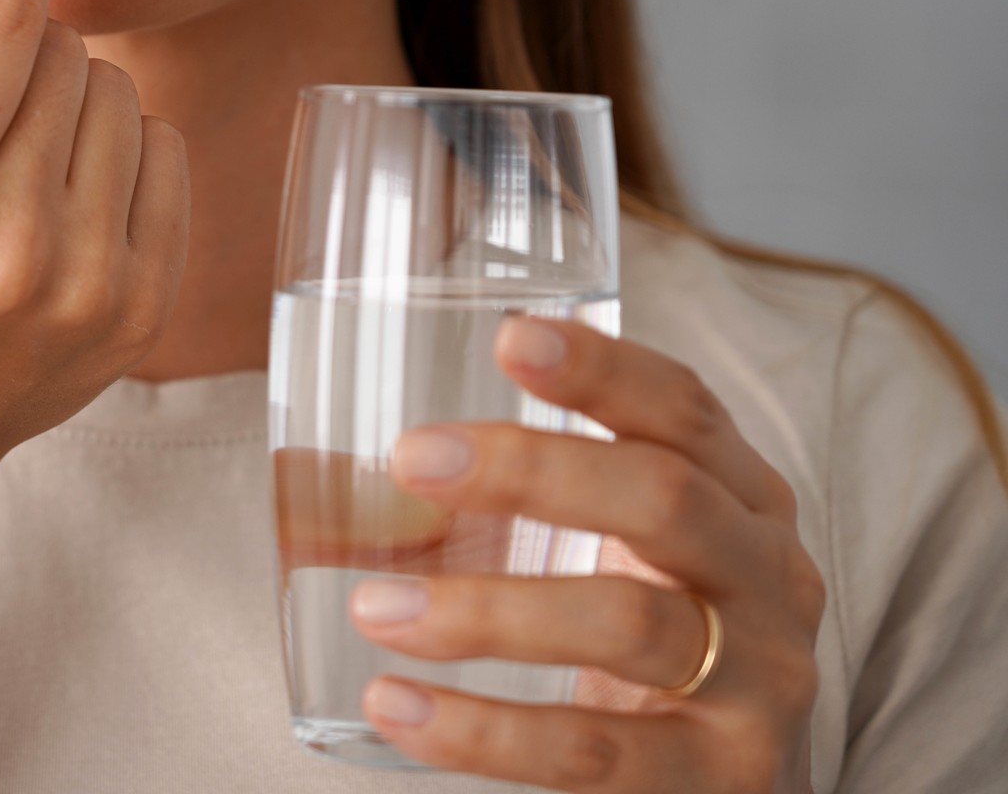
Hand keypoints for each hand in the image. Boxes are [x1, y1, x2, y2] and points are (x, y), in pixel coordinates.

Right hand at [0, 0, 189, 501]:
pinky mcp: (142, 313)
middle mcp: (12, 246)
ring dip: (71, 106)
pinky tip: (60, 210)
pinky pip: (166, 155)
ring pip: (122, 95)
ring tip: (10, 178)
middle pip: (65, 50)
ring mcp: (90, 288)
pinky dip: (118, 157)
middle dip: (22, 54)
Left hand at [348, 317, 824, 791]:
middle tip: (409, 458)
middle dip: (532, 469)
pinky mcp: (718, 779)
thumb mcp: (618, 551)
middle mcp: (767, 576)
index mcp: (742, 496)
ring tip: (374, 607)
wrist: (725, 789)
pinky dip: (482, 730)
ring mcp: (757, 684)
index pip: (684, 410)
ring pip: (624, 623)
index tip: (508, 336)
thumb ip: (515, 500)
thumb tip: (316, 470)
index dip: (603, 368)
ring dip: (485, 612)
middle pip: (663, 496)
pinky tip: (395, 705)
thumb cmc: (646, 637)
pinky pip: (590, 752)